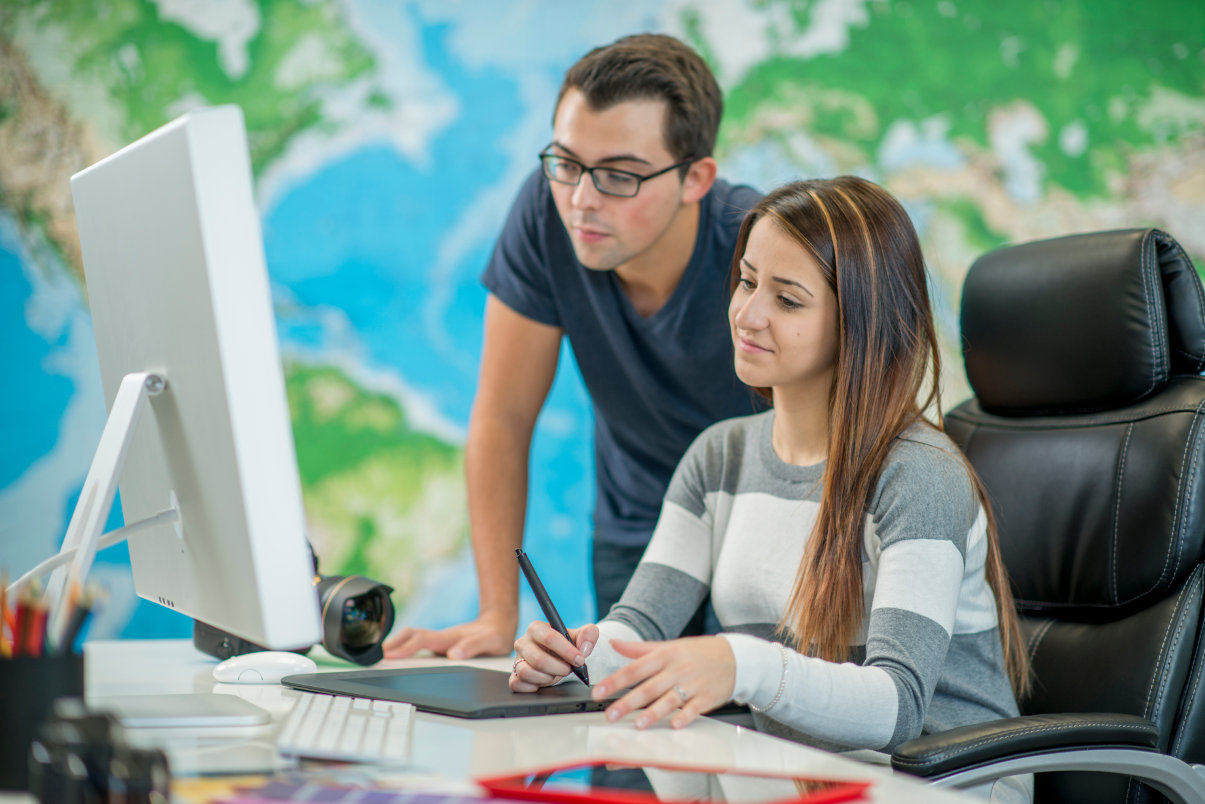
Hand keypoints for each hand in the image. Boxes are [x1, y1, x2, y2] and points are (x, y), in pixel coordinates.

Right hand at [383, 610, 515, 659]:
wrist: (499, 624)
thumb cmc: (495, 634)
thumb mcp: (490, 642)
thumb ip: (472, 647)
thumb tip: (453, 655)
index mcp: (450, 638)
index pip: (422, 640)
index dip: (405, 646)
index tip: (390, 654)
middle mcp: (442, 638)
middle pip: (412, 636)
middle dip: (395, 643)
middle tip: (378, 655)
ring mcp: (441, 641)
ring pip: (414, 639)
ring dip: (398, 645)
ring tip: (383, 656)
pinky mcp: (442, 645)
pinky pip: (420, 645)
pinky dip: (407, 648)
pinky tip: (401, 657)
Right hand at [510, 621, 598, 691]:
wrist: (561, 659)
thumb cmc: (567, 646)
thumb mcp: (581, 637)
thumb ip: (589, 634)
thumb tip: (584, 648)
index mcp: (537, 628)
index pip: (549, 637)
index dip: (567, 650)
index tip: (579, 660)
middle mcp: (523, 642)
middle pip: (538, 659)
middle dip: (558, 668)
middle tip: (568, 670)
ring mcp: (517, 659)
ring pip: (527, 672)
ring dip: (547, 678)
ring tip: (555, 675)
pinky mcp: (514, 675)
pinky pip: (517, 684)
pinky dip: (533, 687)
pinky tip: (543, 683)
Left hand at [591, 637, 734, 729]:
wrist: (735, 656)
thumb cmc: (697, 652)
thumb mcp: (668, 646)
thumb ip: (639, 649)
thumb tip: (613, 643)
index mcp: (664, 655)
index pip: (635, 668)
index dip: (615, 681)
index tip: (598, 691)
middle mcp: (676, 669)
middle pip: (649, 687)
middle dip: (628, 702)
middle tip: (610, 714)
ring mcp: (692, 684)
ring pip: (670, 699)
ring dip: (654, 712)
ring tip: (639, 724)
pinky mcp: (707, 698)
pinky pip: (694, 708)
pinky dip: (685, 716)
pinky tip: (675, 725)